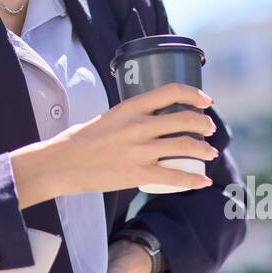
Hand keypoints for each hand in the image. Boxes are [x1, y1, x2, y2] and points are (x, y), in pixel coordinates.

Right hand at [12, 83, 220, 203]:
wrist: (62, 164)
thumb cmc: (82, 140)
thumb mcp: (109, 117)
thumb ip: (132, 116)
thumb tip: (155, 118)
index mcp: (129, 107)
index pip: (171, 91)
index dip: (194, 94)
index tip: (205, 101)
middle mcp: (137, 126)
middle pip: (184, 120)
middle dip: (204, 125)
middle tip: (209, 130)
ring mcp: (139, 151)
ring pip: (185, 147)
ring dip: (204, 151)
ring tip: (210, 153)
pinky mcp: (138, 174)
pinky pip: (174, 177)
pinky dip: (194, 180)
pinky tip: (203, 181)